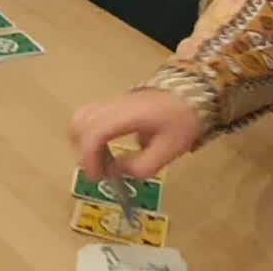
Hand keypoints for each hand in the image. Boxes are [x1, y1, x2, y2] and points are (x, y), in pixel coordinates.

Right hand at [70, 90, 205, 182]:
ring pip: (81, 116)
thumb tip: (118, 171)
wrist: (192, 94)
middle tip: (99, 169)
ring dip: (84, 141)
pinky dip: (89, 133)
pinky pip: (90, 115)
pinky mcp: (113, 102)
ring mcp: (112, 100)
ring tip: (102, 159)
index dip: (90, 157)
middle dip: (83, 150)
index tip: (97, 177)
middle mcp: (114, 105)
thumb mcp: (168, 150)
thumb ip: (142, 166)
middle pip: (80, 122)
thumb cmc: (181, 122)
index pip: (95, 133)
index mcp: (128, 115)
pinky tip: (107, 146)